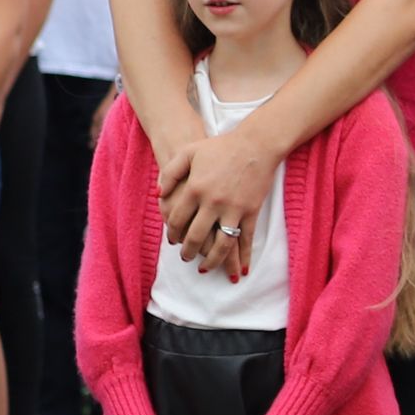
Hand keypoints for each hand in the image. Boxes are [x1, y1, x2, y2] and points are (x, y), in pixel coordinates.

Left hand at [159, 122, 275, 276]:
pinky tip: (242, 270)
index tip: (172, 241)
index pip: (177, 219)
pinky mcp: (251, 212)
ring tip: (205, 268)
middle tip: (185, 257)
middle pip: (195, 237)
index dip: (172, 233)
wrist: (255, 144)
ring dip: (212, 261)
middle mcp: (212, 202)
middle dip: (188, 251)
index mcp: (195, 188)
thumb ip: (170, 173)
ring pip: (220, 244)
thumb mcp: (189, 152)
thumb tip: (158, 195)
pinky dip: (244, 257)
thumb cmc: (220, 147)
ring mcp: (233, 209)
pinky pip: (246, 240)